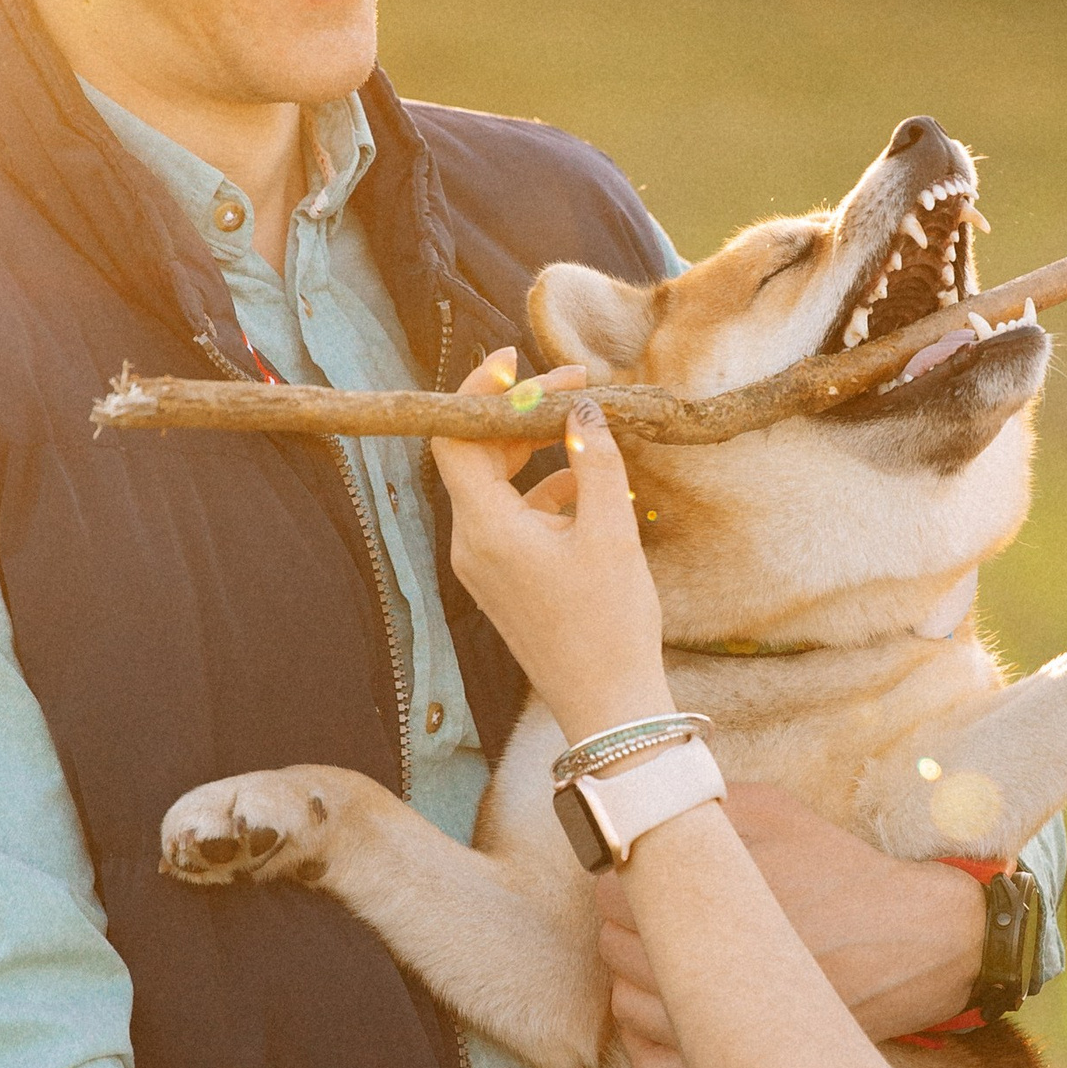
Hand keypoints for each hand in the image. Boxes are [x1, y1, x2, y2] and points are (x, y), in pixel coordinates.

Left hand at [432, 359, 671, 745]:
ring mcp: (485, 565)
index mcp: (485, 529)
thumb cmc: (610, 626)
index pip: (455, 438)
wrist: (610, 707)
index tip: (518, 360)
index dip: (479, 392)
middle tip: (574, 390)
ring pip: (499, 486)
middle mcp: (472, 544)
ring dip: (540, 455)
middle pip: (476, 456)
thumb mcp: (611, 534)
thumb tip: (582, 408)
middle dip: (521, 417)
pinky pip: (516, 518)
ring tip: (592, 435)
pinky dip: (547, 493)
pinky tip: (594, 489)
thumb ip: (595, 461)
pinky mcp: (506, 580)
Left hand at [597, 787, 989, 1067]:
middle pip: (613, 950)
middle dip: (629, 925)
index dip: (625, 879)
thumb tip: (646, 810)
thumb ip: (705, 807)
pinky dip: (649, 1044)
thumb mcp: (778, 813)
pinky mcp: (739, 1066)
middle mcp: (708, 969)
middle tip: (663, 914)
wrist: (915, 942)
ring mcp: (720, 1027)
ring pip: (626, 1009)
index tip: (648, 876)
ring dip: (636, 981)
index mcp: (712, 903)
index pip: (611, 896)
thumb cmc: (844, 873)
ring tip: (672, 961)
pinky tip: (677, 1013)